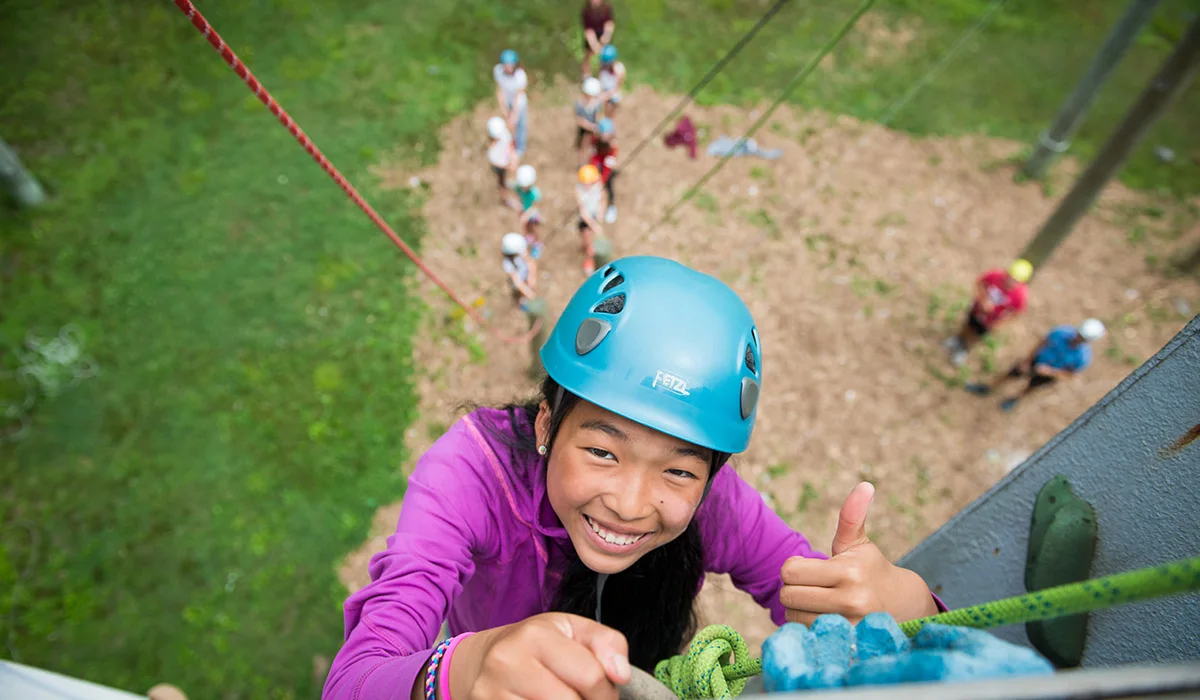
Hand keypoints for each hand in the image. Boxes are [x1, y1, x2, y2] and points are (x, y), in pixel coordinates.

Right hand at [451, 613, 630, 699]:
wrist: (481, 662)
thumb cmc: (534, 646)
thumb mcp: (572, 631)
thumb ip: (606, 643)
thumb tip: (621, 675)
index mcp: (536, 635)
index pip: (591, 676)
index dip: (606, 692)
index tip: (603, 693)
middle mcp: (508, 662)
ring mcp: (491, 693)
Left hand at [780, 483, 937, 625]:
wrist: (901, 607)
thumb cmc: (870, 570)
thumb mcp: (859, 544)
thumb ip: (852, 516)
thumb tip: (864, 485)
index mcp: (848, 571)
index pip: (789, 571)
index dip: (794, 568)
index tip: (809, 569)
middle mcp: (851, 600)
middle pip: (787, 597)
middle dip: (795, 590)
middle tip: (814, 588)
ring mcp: (849, 626)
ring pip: (793, 618)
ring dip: (800, 611)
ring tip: (822, 604)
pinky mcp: (846, 645)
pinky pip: (805, 636)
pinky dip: (808, 629)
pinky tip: (824, 620)